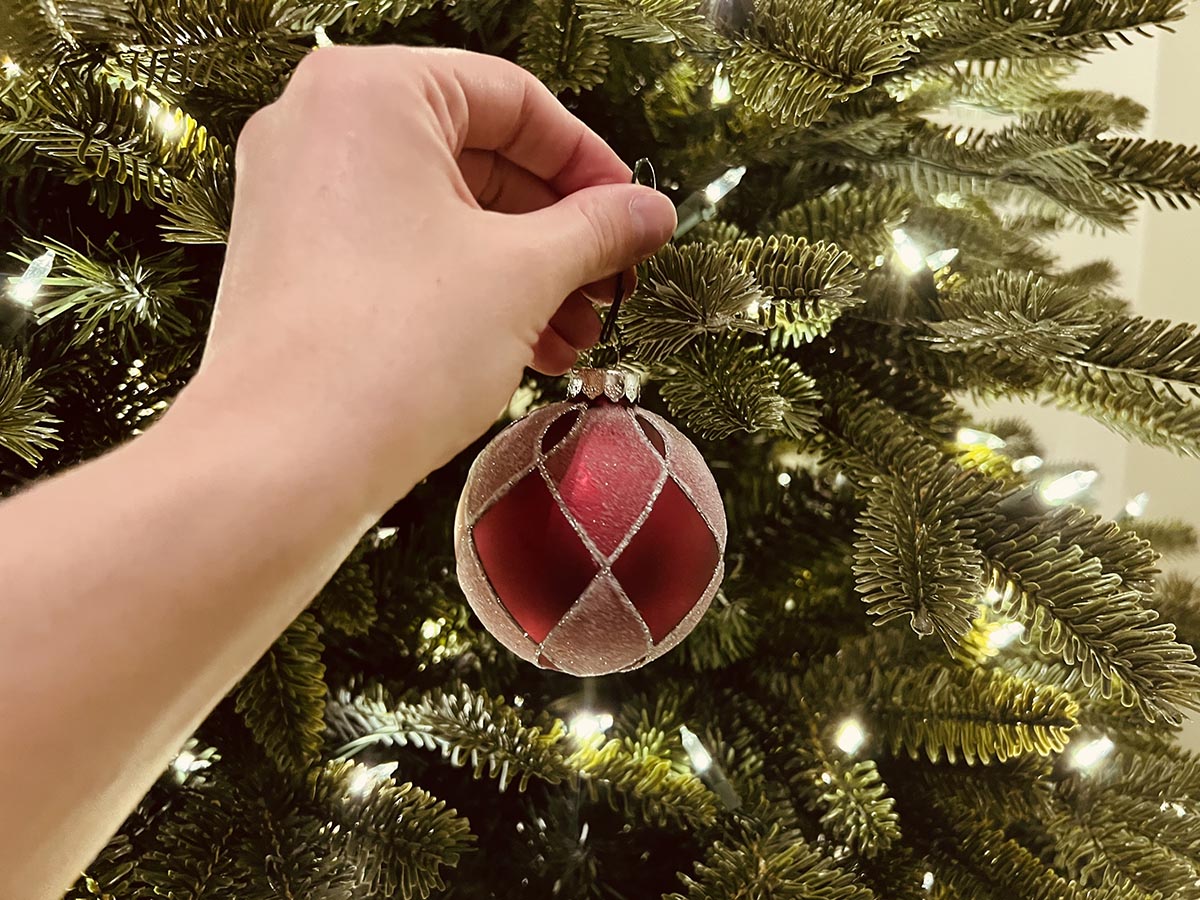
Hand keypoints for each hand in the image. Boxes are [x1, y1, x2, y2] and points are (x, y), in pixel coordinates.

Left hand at [179, 45, 676, 510]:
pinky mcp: (297, 264)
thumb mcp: (524, 275)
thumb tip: (648, 212)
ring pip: (446, 215)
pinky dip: (469, 291)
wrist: (282, 463)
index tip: (632, 213)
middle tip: (610, 282)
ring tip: (577, 334)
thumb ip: (598, 229)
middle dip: (559, 233)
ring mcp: (300, 198)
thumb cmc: (389, 351)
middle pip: (480, 159)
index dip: (589, 161)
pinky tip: (528, 348)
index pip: (513, 98)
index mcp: (371, 92)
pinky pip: (404, 255)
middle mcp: (322, 128)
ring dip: (524, 273)